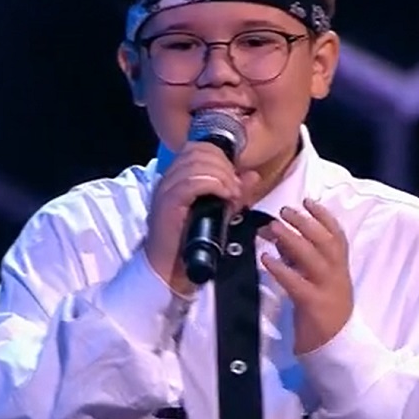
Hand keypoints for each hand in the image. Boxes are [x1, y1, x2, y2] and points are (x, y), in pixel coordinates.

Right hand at [146, 142, 259, 295]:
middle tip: (236, 186)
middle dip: (224, 164)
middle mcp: (168, 179)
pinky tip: (225, 195)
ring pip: (196, 164)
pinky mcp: (168, 204)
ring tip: (232, 193)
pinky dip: (214, 184)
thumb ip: (235, 193)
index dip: (221, 155)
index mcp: (177, 177)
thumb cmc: (192, 242)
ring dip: (222, 175)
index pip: (198, 148)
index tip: (235, 176)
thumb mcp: (220, 213)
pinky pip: (192, 182)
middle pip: (198, 151)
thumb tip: (252, 175)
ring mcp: (166, 190)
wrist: (170, 270)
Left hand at [260, 199, 353, 354]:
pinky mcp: (313, 305)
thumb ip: (304, 260)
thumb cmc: (325, 310)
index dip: (324, 216)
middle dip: (306, 222)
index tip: (308, 201)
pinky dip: (280, 269)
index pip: (337, 235)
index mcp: (340, 267)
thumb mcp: (319, 280)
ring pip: (313, 258)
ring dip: (292, 239)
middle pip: (325, 241)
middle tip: (285, 211)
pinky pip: (296, 283)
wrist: (338, 347)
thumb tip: (282, 237)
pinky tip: (266, 259)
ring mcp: (327, 289)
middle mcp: (337, 274)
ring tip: (274, 227)